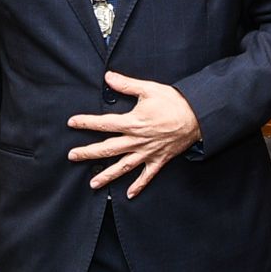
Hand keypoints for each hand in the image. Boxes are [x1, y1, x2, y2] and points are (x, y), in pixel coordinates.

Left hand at [67, 70, 202, 197]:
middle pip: (108, 149)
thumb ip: (126, 85)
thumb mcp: (149, 89)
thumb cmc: (174, 102)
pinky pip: (147, 175)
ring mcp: (148, 152)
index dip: (86, 123)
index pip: (104, 123)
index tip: (72, 122)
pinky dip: (138, 185)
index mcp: (133, 122)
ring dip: (107, 175)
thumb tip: (108, 77)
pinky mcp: (159, 159)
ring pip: (123, 166)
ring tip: (93, 183)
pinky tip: (129, 193)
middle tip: (72, 156)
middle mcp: (137, 140)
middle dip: (88, 153)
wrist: (198, 117)